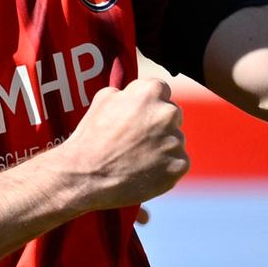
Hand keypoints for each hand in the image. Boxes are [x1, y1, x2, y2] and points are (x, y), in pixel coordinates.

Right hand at [55, 78, 189, 212]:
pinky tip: (144, 171)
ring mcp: (176, 140)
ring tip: (136, 158)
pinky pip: (177, 162)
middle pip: (171, 114)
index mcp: (150, 92)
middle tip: (137, 138)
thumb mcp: (102, 100)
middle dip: (158, 124)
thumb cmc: (91, 137)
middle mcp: (167, 113)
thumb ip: (125, 92)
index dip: (148, 103)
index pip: (161, 90)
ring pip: (174, 140)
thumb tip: (133, 93)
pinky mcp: (180, 165)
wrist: (88, 176)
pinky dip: (165, 167)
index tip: (139, 114)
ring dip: (161, 146)